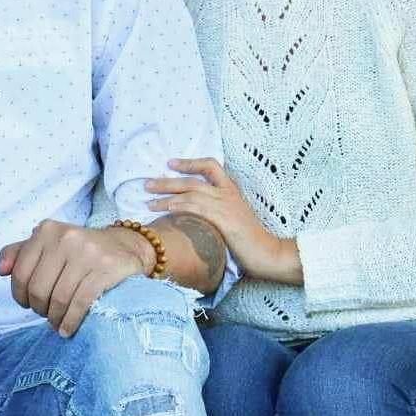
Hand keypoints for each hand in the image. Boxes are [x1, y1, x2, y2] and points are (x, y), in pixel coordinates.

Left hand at [0, 220, 148, 336]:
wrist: (124, 247)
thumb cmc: (78, 252)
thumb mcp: (48, 245)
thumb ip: (19, 254)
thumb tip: (0, 270)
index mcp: (47, 230)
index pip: (20, 273)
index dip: (20, 296)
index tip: (28, 304)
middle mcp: (66, 237)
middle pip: (38, 289)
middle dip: (39, 309)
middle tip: (46, 314)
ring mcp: (88, 252)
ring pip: (59, 298)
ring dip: (55, 319)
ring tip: (57, 324)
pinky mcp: (106, 269)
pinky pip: (81, 303)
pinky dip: (70, 321)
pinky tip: (68, 328)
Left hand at [146, 158, 302, 284]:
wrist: (268, 253)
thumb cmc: (250, 240)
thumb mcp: (235, 217)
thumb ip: (218, 209)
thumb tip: (194, 212)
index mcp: (231, 190)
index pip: (211, 165)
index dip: (189, 162)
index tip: (171, 163)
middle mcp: (227, 193)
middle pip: (192, 180)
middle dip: (167, 181)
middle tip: (147, 183)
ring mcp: (224, 204)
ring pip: (189, 192)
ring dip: (165, 195)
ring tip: (148, 200)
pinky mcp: (222, 218)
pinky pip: (194, 207)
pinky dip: (176, 206)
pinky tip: (163, 210)